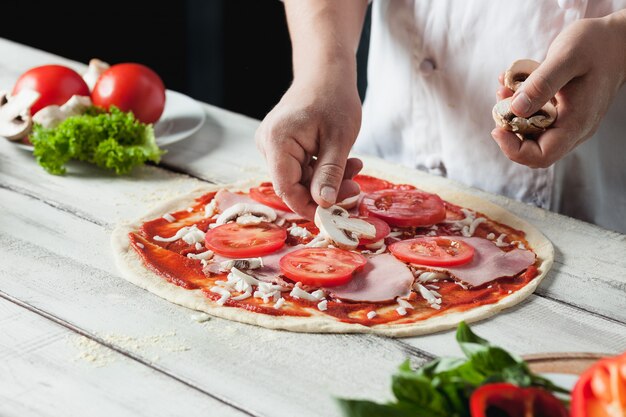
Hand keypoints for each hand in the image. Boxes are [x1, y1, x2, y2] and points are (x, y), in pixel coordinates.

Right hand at [255, 69, 362, 218]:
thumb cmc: (334, 97)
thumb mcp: (339, 139)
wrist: (326, 71)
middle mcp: (268, 144)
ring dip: (328, 179)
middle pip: (293, 185)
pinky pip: (301, 168)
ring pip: (300, 178)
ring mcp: (273, 144)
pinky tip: (344, 161)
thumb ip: (330, 174)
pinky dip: (323, 169)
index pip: (286, 189)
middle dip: (325, 191)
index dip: (309, 206)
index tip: (334, 214)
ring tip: (355, 166)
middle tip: (355, 185)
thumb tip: (324, 205)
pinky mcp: (282, 145)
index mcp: (277, 141)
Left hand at [492, 12, 625, 168]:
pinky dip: (520, 105)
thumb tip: (516, 109)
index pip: (541, 156)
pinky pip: (536, 118)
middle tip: (501, 99)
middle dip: (509, 129)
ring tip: (504, 88)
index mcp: (576, 123)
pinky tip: (513, 84)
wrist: (617, 40)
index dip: (514, 149)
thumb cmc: (596, 45)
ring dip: (512, 115)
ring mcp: (568, 122)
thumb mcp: (567, 57)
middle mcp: (572, 129)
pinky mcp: (562, 112)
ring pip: (532, 133)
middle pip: (532, 149)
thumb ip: (541, 84)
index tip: (497, 127)